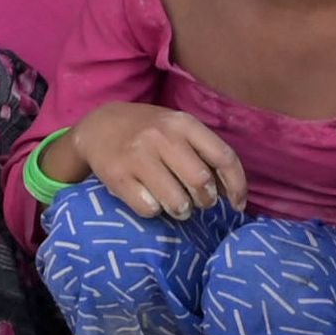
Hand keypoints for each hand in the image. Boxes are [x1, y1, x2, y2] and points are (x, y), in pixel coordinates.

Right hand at [57, 100, 246, 221]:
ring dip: (182, 210)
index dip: (237, 186)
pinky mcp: (118, 177)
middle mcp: (162, 137)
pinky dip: (154, 210)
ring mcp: (138, 156)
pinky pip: (149, 209)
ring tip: (175, 204)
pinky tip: (149, 199)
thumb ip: (204, 152)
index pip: (223, 156)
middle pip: (201, 183)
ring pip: (177, 201)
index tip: (237, 205)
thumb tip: (231, 190)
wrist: (98, 125)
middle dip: (205, 200)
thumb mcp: (177, 129)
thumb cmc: (148, 131)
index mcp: (183, 123)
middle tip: (197, 201)